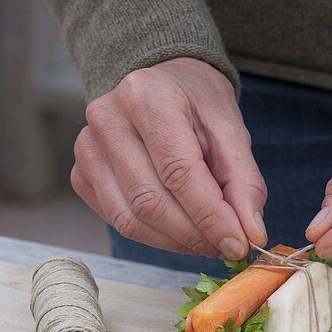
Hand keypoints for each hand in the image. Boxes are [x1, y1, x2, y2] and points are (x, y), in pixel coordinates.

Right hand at [72, 57, 267, 259]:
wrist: (162, 84)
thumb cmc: (197, 106)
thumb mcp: (232, 132)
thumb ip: (244, 183)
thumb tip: (250, 234)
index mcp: (148, 97)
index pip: (178, 172)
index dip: (210, 217)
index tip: (238, 245)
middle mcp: (108, 118)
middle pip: (150, 201)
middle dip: (194, 235)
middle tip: (224, 247)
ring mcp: (87, 148)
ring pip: (130, 219)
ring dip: (175, 242)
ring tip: (205, 241)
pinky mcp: (81, 174)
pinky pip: (117, 221)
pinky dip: (154, 236)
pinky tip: (178, 229)